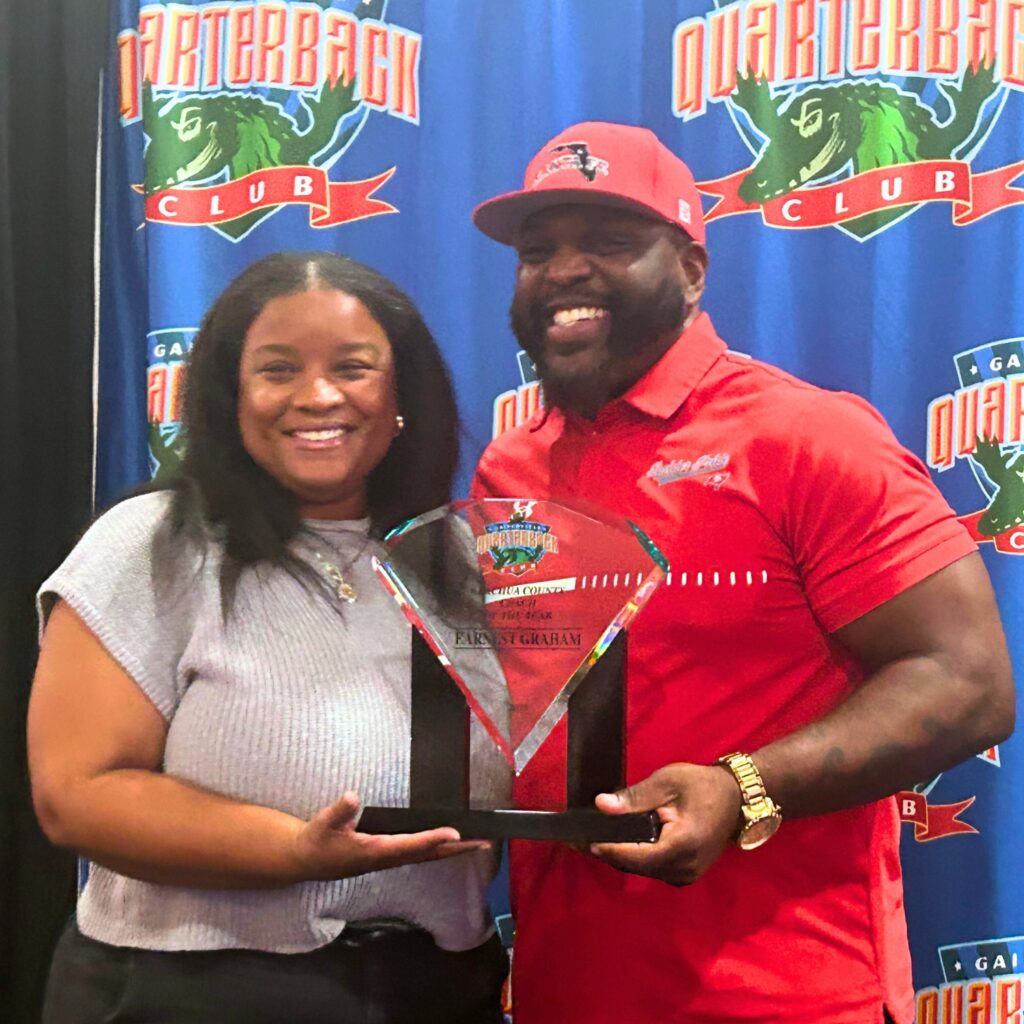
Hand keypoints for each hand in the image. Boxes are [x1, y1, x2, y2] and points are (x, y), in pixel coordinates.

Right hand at [291, 792, 488, 881]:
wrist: (305, 861)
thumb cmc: (316, 841)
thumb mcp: (323, 824)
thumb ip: (339, 811)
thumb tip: (353, 797)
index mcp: (374, 851)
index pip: (410, 844)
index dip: (433, 839)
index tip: (454, 833)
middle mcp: (386, 859)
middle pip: (428, 855)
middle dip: (456, 850)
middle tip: (484, 843)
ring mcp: (388, 860)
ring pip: (426, 856)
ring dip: (451, 851)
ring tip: (476, 844)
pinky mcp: (386, 857)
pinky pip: (418, 854)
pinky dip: (437, 849)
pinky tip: (448, 845)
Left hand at [589, 763, 741, 886]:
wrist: (737, 800)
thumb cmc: (704, 786)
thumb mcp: (668, 783)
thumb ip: (635, 797)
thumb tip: (602, 805)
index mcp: (681, 846)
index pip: (634, 855)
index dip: (607, 848)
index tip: (580, 839)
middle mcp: (683, 869)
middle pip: (634, 865)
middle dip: (607, 851)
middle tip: (577, 837)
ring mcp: (685, 876)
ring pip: (641, 869)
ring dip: (618, 854)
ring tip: (593, 836)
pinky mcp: (684, 874)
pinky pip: (651, 868)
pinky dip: (633, 856)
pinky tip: (617, 841)